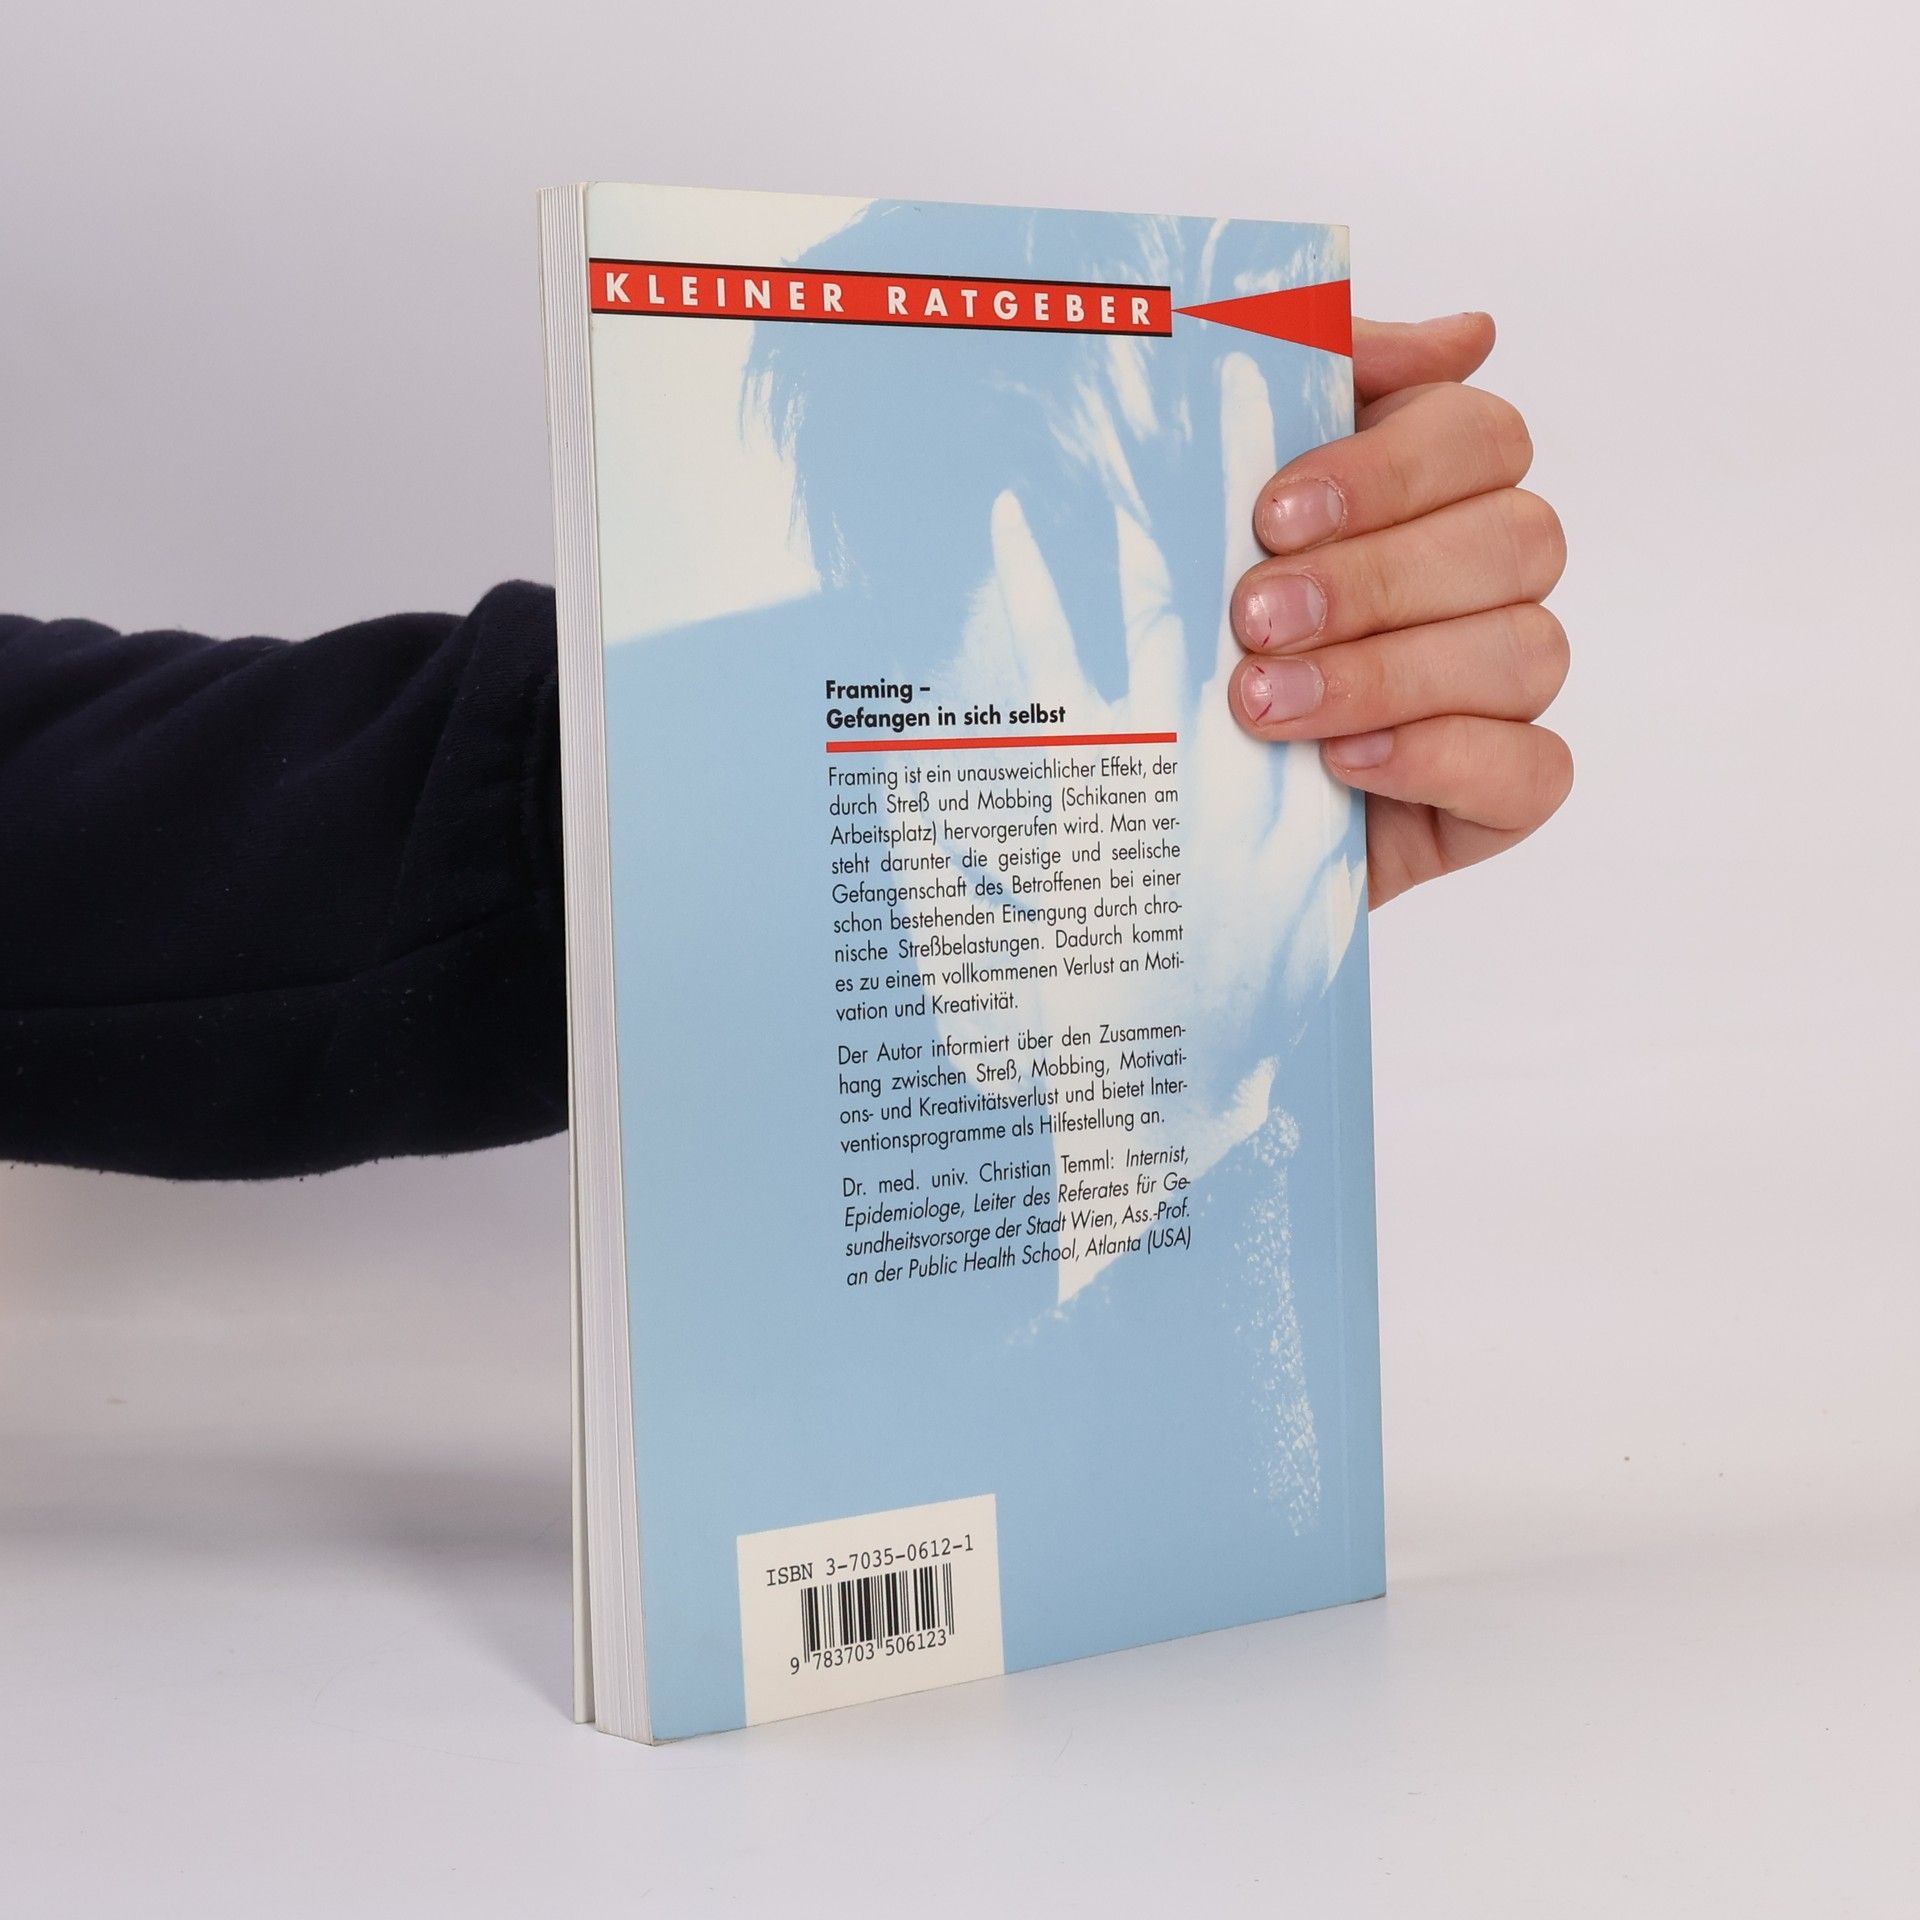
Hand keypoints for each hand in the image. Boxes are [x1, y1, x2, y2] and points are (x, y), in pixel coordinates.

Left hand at [1227, 315, 1570, 905]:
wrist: (1149, 800)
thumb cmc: (1185, 635)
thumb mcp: (1216, 496)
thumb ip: (1322, 380)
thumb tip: (1468, 334)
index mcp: (1429, 494)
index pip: (1481, 436)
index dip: (1389, 471)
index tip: (1271, 518)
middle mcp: (1484, 585)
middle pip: (1518, 539)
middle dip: (1374, 580)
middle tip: (1251, 620)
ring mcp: (1499, 695)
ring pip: (1527, 650)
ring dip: (1386, 674)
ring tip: (1264, 706)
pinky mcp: (1497, 799)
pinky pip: (1535, 770)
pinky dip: (1442, 758)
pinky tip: (1346, 763)